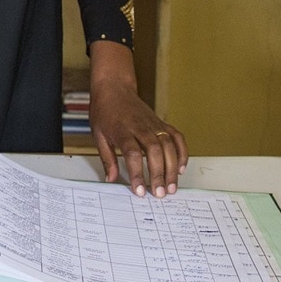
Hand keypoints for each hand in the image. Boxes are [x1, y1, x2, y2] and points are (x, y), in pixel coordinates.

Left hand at [90, 77, 186, 198]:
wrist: (114, 88)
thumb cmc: (104, 111)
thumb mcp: (98, 134)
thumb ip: (107, 158)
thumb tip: (111, 179)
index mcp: (122, 130)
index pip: (132, 153)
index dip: (137, 173)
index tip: (139, 190)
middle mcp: (140, 126)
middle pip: (154, 151)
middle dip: (159, 174)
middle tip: (159, 193)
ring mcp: (154, 124)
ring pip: (168, 146)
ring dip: (172, 168)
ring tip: (171, 187)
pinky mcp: (162, 122)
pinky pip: (177, 137)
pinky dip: (182, 153)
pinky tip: (181, 169)